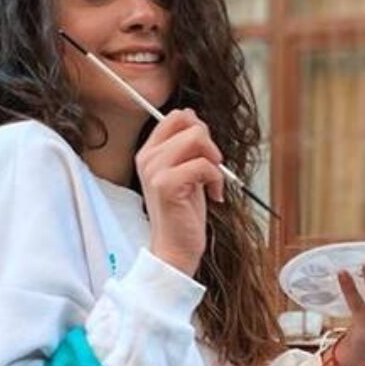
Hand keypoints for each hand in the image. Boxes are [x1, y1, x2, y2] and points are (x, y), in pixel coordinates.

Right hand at [136, 109, 225, 276]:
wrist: (176, 248)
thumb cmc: (183, 213)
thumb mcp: (187, 172)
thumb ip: (187, 146)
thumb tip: (193, 117)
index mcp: (149, 152)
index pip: (175, 116)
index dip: (198, 129)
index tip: (205, 153)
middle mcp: (148, 158)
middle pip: (188, 123)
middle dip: (209, 144)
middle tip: (211, 168)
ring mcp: (154, 170)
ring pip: (197, 138)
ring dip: (214, 161)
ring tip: (212, 182)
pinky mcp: (166, 184)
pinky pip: (204, 165)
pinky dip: (216, 180)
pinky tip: (213, 195)